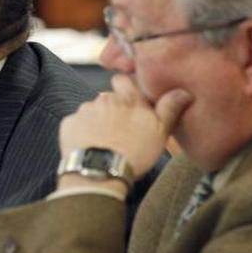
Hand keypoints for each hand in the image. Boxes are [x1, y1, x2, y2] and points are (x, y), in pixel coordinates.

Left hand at [58, 74, 191, 180]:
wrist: (101, 172)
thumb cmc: (134, 154)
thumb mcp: (160, 133)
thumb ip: (169, 109)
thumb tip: (183, 91)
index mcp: (128, 99)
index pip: (123, 80)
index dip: (124, 88)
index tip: (128, 102)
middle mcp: (105, 99)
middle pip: (107, 98)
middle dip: (111, 109)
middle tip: (119, 130)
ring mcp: (84, 110)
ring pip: (91, 111)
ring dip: (96, 121)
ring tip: (104, 142)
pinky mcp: (68, 123)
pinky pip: (75, 124)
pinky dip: (80, 132)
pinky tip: (89, 146)